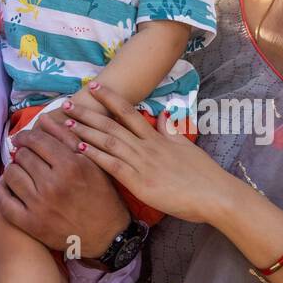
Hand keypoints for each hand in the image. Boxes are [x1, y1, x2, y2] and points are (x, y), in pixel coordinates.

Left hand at [0, 113, 129, 257]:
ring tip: (21, 171)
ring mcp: (39, 206)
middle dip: (23, 152)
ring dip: (13, 169)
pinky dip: (2, 190)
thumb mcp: (91, 162)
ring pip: (11, 174)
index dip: (26, 136)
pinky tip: (8, 185)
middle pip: (23, 156)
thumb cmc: (101, 195)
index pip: (36, 140)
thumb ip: (66, 137)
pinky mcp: (30, 224)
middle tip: (26, 156)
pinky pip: (4, 201)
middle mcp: (53, 184)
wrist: (106, 235)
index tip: (23, 138)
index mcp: (69, 165)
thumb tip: (43, 118)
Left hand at [64, 82, 234, 225]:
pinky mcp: (140, 182)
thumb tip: (163, 115)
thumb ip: (171, 131)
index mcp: (157, 138)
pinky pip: (113, 166)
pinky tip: (79, 149)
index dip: (110, 98)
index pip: (129, 112)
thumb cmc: (203, 174)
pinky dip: (95, 156)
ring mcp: (142, 163)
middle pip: (112, 124)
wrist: (216, 195)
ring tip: (66, 122)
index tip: (94, 87)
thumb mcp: (186, 146)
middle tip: (67, 103)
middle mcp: (146, 147)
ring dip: (86, 131)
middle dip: (88, 113)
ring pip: (108, 142)